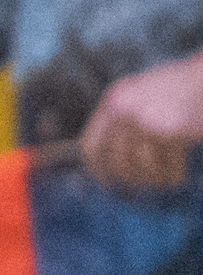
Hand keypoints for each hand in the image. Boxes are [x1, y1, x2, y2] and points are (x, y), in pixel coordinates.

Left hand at [82, 53, 202, 195]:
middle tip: (144, 187)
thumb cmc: (184, 88)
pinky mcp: (168, 131)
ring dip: (155, 179)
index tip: (109, 183)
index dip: (98, 171)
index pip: (90, 146)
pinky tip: (179, 175)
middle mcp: (123, 108)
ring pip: (140, 167)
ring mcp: (143, 119)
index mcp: (115, 98)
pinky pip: (166, 166)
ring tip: (167, 179)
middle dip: (130, 179)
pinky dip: (173, 175)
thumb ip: (125, 120)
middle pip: (114, 161)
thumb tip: (111, 165)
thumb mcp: (145, 95)